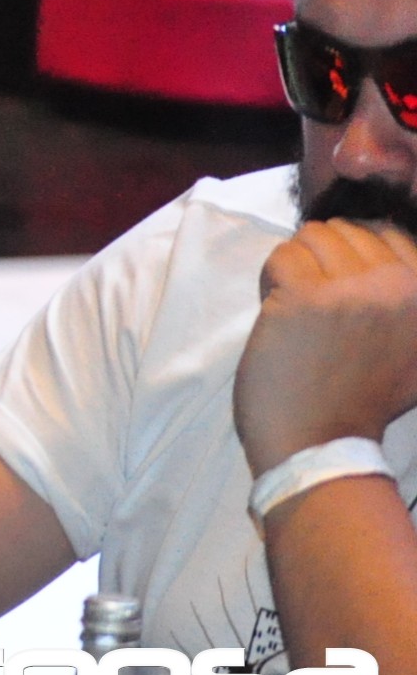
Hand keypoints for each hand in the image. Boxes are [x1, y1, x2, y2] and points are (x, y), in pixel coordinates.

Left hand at [235, 219, 416, 475]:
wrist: (318, 443)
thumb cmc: (360, 400)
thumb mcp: (416, 352)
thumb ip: (411, 304)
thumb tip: (391, 251)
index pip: (386, 234)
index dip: (353, 256)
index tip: (341, 290)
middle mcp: (400, 286)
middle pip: (345, 232)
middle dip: (322, 260)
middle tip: (315, 304)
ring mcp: (352, 290)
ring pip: (311, 237)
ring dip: (295, 267)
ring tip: (297, 307)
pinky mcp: (305, 297)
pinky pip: (282, 256)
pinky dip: (271, 279)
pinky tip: (278, 312)